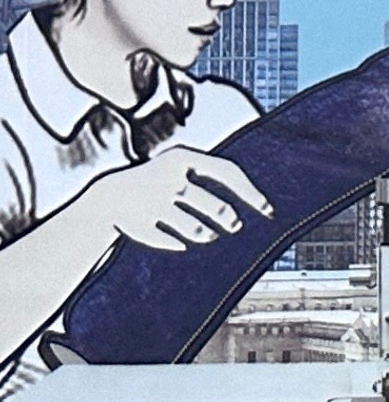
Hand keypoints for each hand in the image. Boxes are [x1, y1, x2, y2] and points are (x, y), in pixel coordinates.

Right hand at [84, 146, 270, 251]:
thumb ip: (215, 174)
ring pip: (194, 227)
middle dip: (229, 218)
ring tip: (213, 235)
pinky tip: (183, 243)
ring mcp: (151, 202)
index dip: (251, 192)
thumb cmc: (158, 180)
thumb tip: (257, 195)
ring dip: (207, 234)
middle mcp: (167, 178)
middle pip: (212, 204)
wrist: (107, 195)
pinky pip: (169, 240)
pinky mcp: (138, 225)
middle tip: (236, 226)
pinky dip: (179, 243)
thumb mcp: (183, 167)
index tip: (268, 210)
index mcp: (181, 158)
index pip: (228, 172)